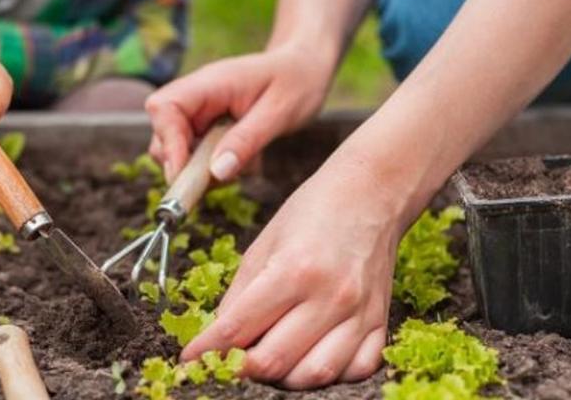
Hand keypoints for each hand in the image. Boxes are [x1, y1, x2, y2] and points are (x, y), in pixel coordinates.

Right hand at [146, 44, 331, 181]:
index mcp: (209, 83)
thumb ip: (247, 141)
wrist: (305, 67)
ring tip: (240, 166)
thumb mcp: (279, 113)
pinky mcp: (207, 127)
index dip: (168, 143)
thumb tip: (215, 173)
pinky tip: (242, 161)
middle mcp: (196, 96)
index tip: (184, 174)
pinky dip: (212, 168)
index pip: (164, 108)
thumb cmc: (296, 81)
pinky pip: (195, 155)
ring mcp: (200, 112)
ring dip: (200, 169)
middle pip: (162, 134)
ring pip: (176, 149)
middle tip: (217, 179)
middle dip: (182, 163)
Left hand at [181, 159, 401, 388]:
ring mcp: (360, 313)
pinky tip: (310, 357)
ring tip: (268, 360)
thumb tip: (219, 336)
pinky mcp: (380, 321)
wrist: (371, 193)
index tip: (190, 359)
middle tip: (228, 360)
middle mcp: (329, 297)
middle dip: (240, 368)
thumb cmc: (313, 211)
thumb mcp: (263, 243)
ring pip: (314, 375)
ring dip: (283, 378)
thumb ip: (239, 294)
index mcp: (292, 270)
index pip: (237, 329)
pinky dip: (328, 373)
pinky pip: (357, 370)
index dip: (207, 351)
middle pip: (273, 361)